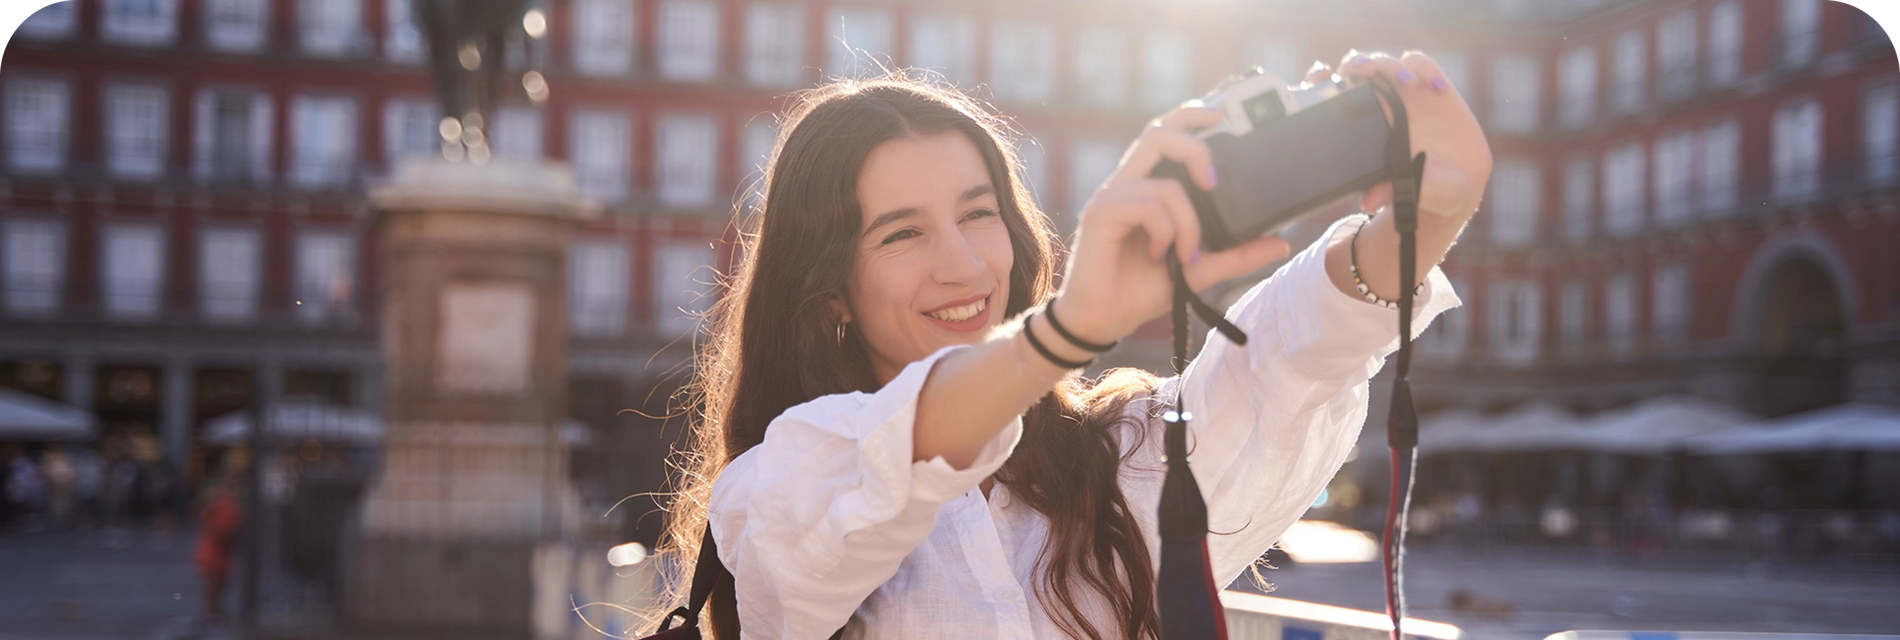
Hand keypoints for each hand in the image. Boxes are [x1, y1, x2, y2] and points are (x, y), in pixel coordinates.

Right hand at [1051, 105, 1291, 343]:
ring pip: (1166, 184)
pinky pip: (1149, 206)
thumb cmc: (1140, 290)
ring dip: (1188, 222)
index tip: (1224, 114)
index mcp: (1147, 186)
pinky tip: (1160, 256)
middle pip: (1158, 132)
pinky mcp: (1100, 213)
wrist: (1103, 320)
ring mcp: (1112, 196)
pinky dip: (1166, 233)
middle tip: (1213, 182)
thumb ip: (1235, 254)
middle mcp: (1128, 183)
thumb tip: (1280, 243)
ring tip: (1187, 253)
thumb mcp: (1198, 270)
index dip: (1191, 115)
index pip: (1166, 134)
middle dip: (1194, 146)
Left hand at [1314, 50, 1492, 219]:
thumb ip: (1390, 190)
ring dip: (1393, 66)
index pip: (1334, 94)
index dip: (1322, 80)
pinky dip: (1429, 71)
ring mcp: (1406, 93)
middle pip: (1359, 69)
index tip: (1321, 76)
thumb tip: (1370, 200)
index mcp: (1363, 124)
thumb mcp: (1407, 190)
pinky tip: (1440, 90)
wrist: (1458, 184)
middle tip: (1367, 70)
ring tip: (1410, 83)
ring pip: (1389, 63)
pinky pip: (1424, 66)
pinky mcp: (1432, 88)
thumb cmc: (1422, 186)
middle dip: (1358, 63)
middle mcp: (1381, 103)